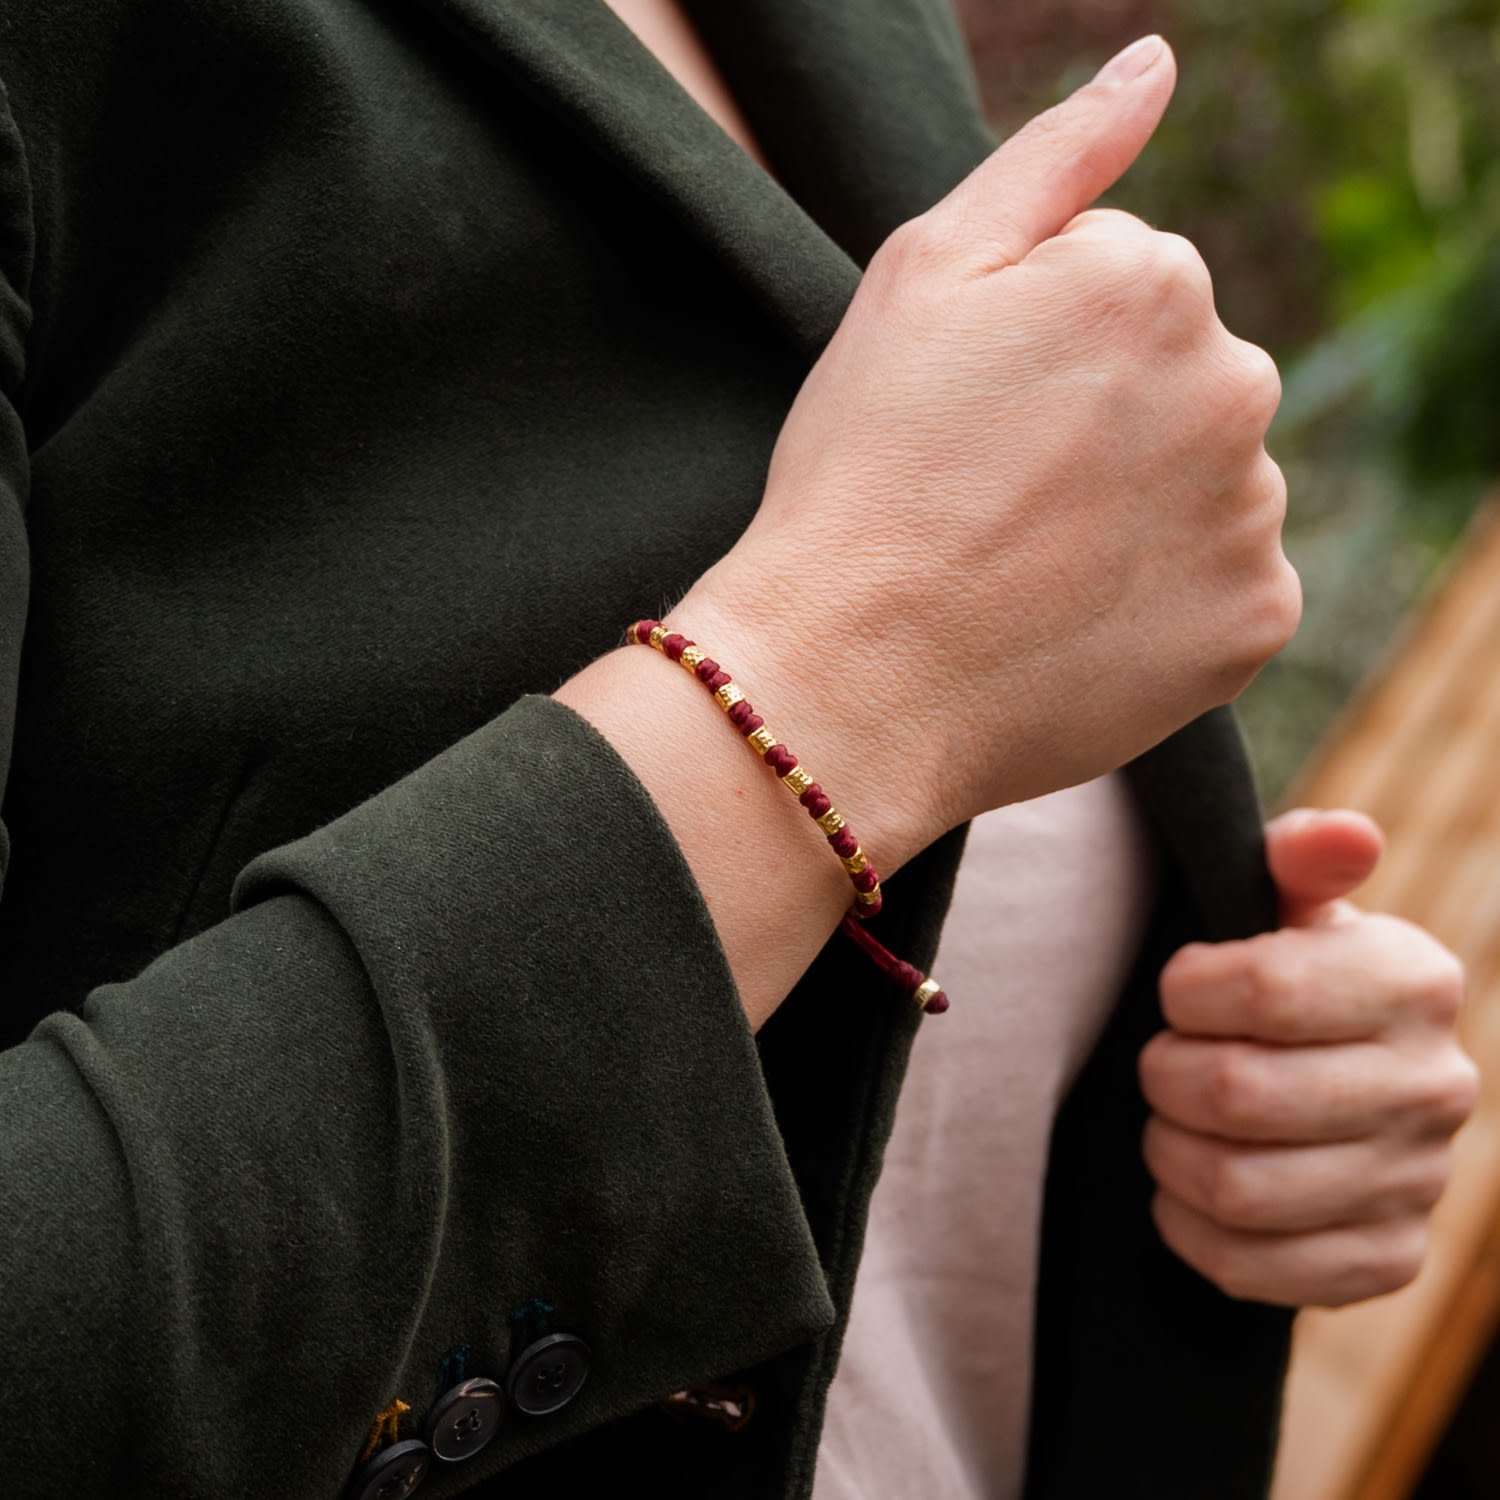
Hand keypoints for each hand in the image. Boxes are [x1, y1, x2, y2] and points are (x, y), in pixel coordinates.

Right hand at [676, 35, 1298, 870]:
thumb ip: (1053, 159)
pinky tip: (1073, 621)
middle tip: (992, 497)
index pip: (1124, 290)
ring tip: (1026, 567)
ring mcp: (1252, 512)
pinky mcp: (1254, 622)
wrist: (850, 674)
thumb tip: (1156, 67)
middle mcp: (1236, 381)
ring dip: (1136, 513)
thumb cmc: (862, 472)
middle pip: (1179, 385)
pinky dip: (1162, 603)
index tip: (969, 422)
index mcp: (1154, 279)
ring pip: (1204, 486)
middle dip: (1102, 425)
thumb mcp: (920, 275)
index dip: (1032, 358)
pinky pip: (1222, 588)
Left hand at [1141, 809, 1478, 1305]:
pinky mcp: (1386, 1259)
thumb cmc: (1285, 973)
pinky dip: (1189, 1225)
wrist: (1329, 1076)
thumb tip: (1343, 834)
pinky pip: (1249, 1265)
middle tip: (1161, 1060)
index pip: (1258, 991)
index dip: (1184, 992)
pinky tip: (1188, 1187)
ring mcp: (1420, 1182)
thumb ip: (1296, 861)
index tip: (1179, 990)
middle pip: (1235, 1094)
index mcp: (1414, 980)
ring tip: (1169, 1119)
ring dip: (1168, 1150)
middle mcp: (1436, 1084)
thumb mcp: (1285, 906)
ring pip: (1234, 1185)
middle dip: (1165, 1074)